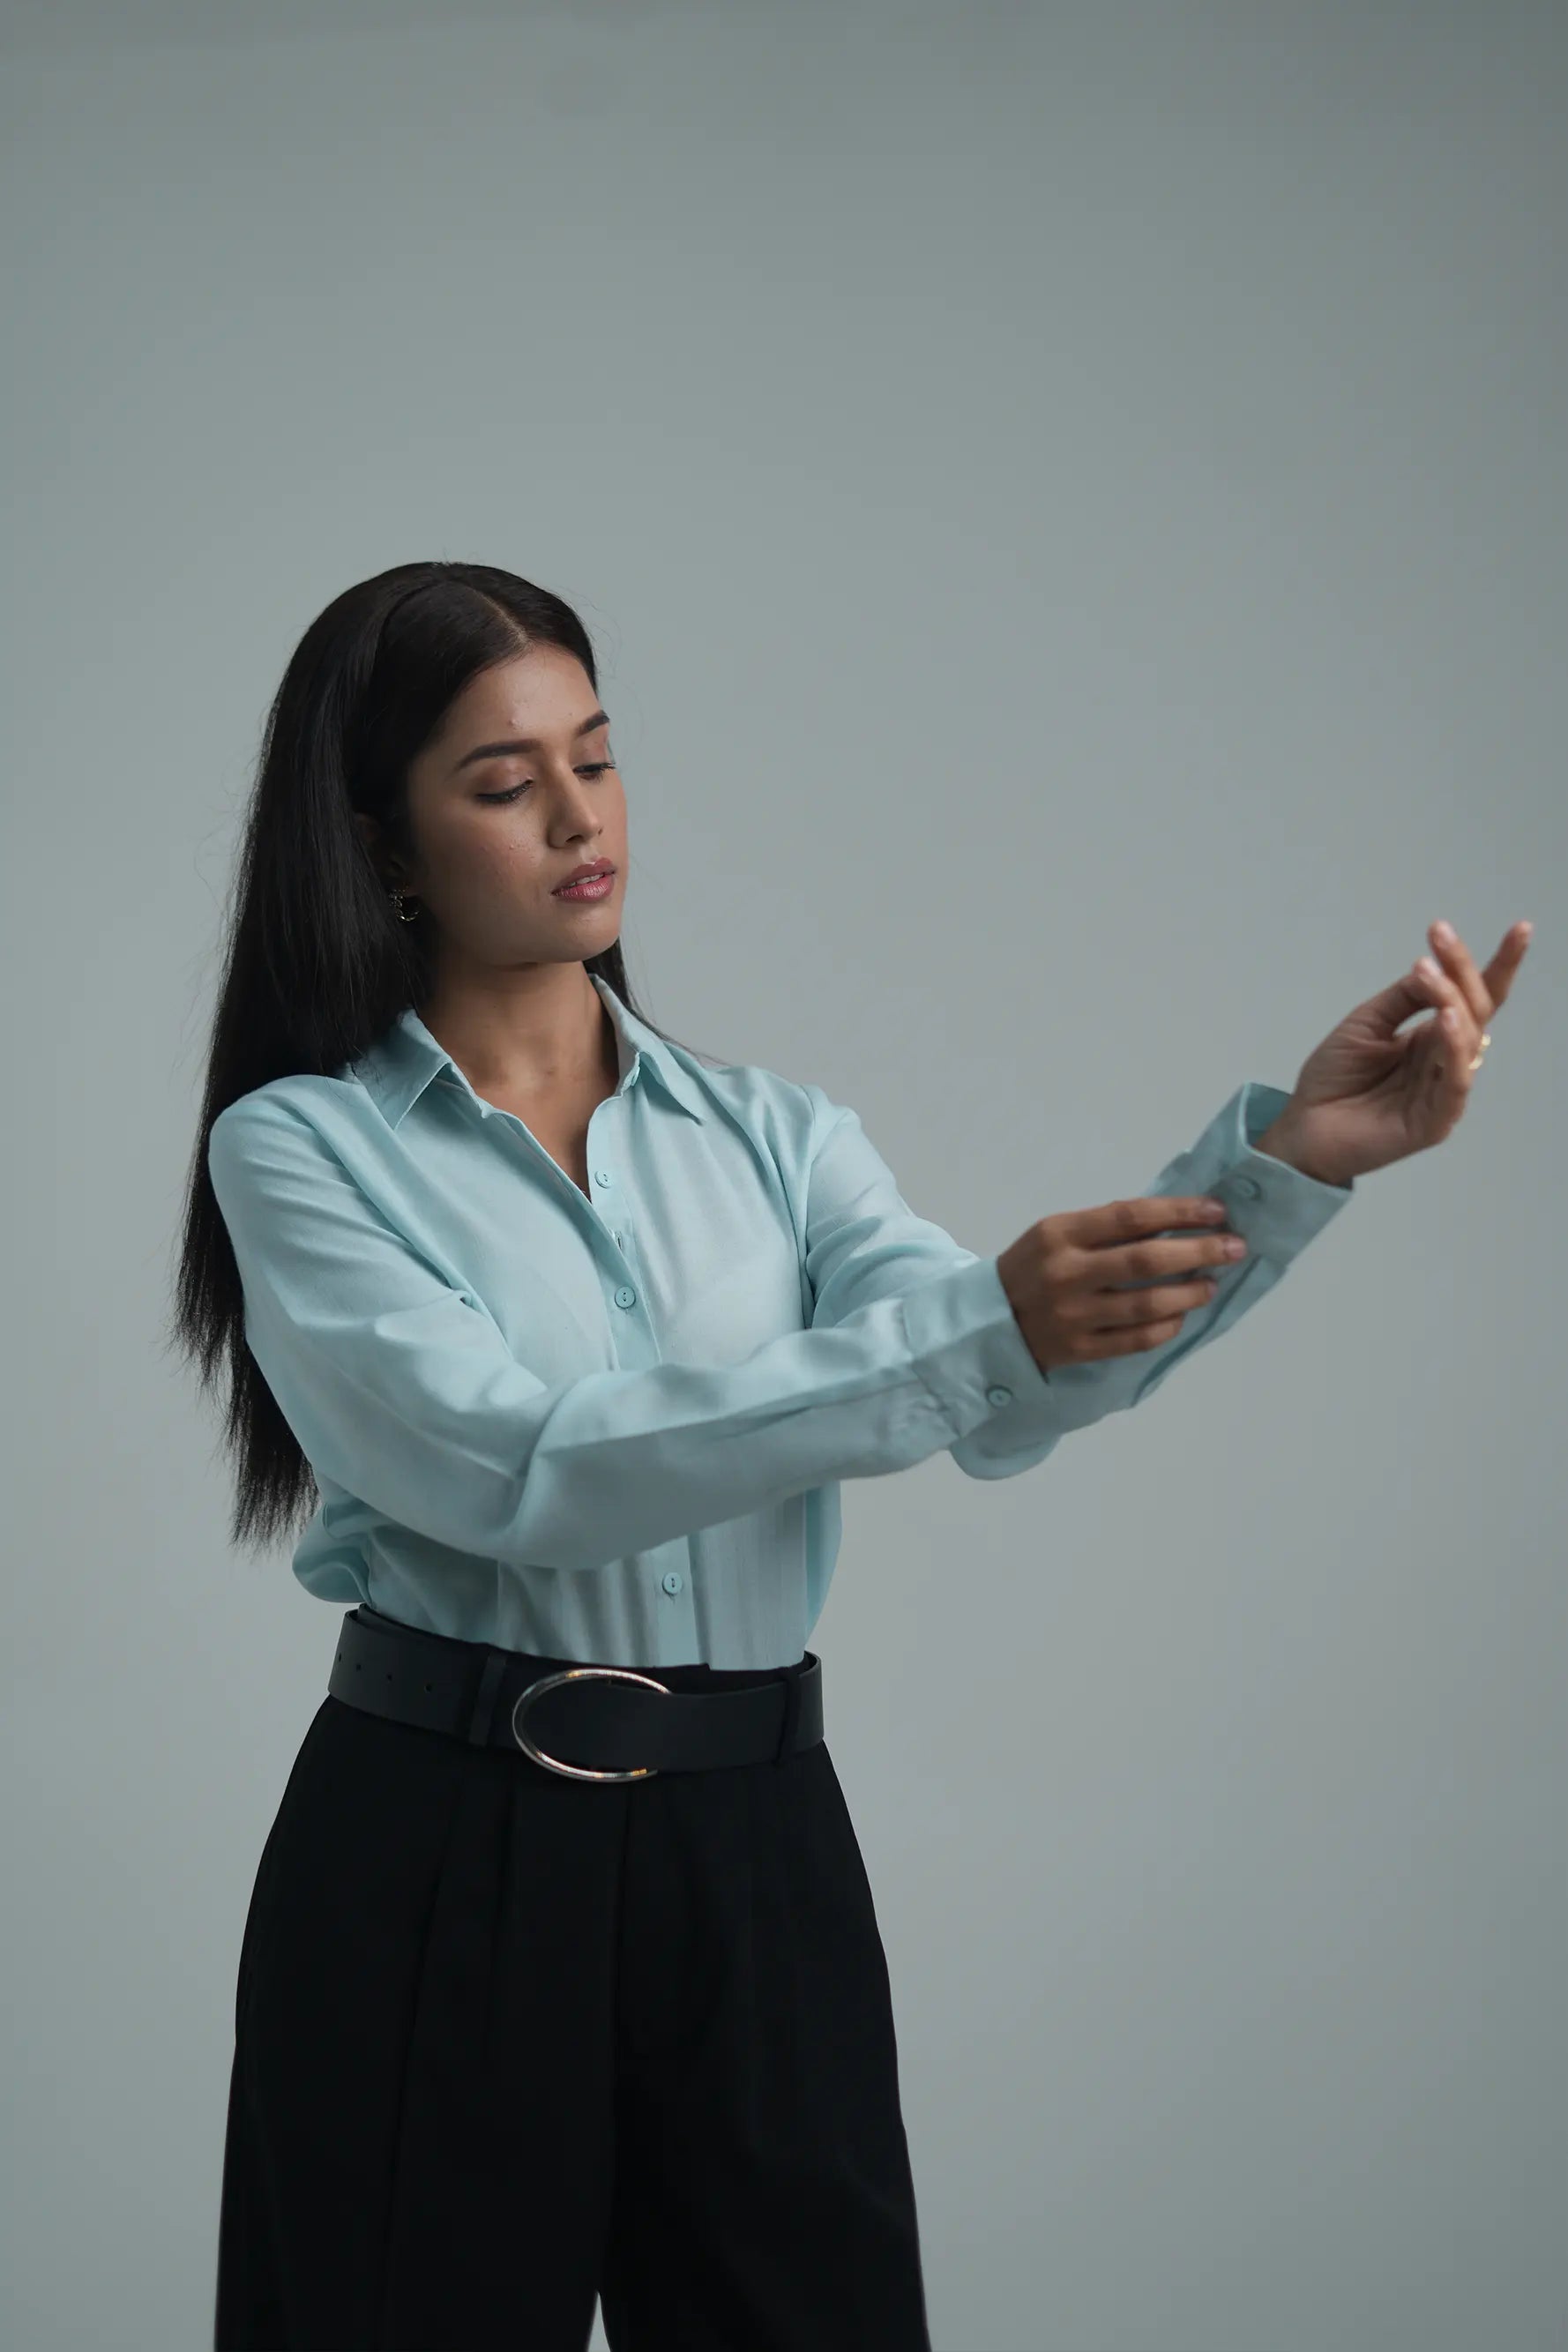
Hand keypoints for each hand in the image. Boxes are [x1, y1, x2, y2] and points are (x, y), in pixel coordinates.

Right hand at [997, 1194, 1243, 1375]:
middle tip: (1234, 1247)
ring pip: (1147, 1305)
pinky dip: (1166, 1327)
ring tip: (1212, 1284)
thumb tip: (1177, 1222)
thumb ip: (1107, 1228)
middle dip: (1200, 1250)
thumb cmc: (1034, 1267)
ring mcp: (1073, 1316)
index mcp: (1060, 1233)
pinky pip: (1136, 1340)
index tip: (1217, 1210)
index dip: (1180, 1212)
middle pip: (1146, 1261)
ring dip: (1190, 1292)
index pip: (1131, 1216)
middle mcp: (1067, 1273)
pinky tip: (1181, 1315)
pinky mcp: (1079, 1350)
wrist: (990, 1322)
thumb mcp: (1057, 1233)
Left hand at [1257, 917, 1532, 1186]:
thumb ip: (1403, 998)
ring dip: (1454, 1004)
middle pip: (1475, 1011)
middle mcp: (1447, 1061)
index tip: (1521, 928)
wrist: (1303, 1126)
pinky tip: (1446, 1021)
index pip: (1476, 998)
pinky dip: (1454, 1051)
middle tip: (1438, 939)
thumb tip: (1434, 967)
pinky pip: (1454, 1084)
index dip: (1499, 966)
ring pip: (1468, 1042)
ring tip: (1434, 976)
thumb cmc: (1334, 1077)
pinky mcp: (1434, 1123)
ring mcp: (1443, 1092)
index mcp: (1435, 1037)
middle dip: (1463, 971)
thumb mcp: (1366, 1024)